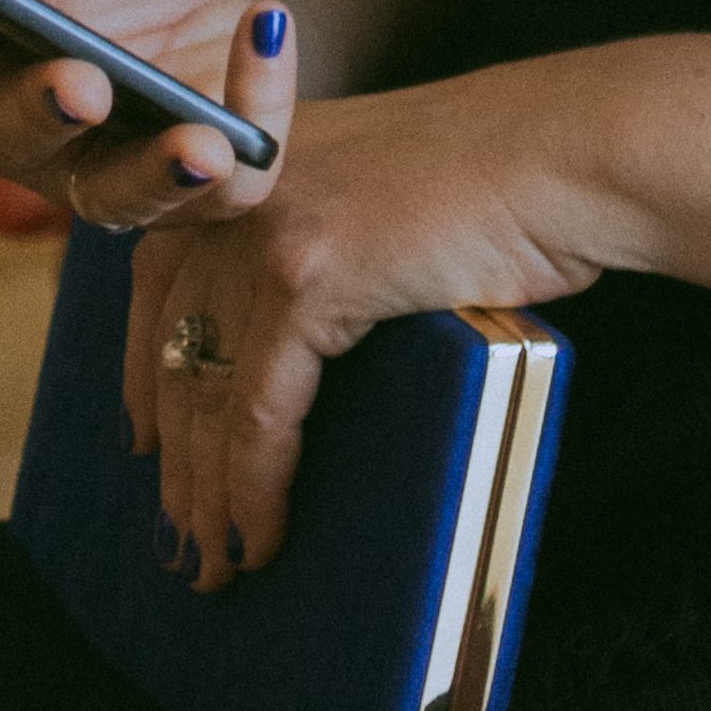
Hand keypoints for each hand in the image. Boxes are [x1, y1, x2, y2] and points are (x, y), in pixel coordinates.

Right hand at [0, 0, 285, 209]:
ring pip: (120, 193)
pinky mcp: (198, 188)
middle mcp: (21, 133)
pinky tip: (268, 31)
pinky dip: (255, 108)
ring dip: (155, 170)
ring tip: (197, 142)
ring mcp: (108, 174)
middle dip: (42, 110)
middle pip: (13, 136)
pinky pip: (228, 180)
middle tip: (79, 85)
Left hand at [120, 62, 617, 583]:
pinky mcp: (307, 275)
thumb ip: (322, 238)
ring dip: (208, 492)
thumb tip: (289, 349)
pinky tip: (264, 534)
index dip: (143, 367)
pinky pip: (260, 410)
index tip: (145, 440)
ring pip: (207, 388)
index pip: (157, 275)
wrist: (567, 150)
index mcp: (253, 153)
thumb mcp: (379, 188)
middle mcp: (240, 183)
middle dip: (176, 456)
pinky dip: (256, 487)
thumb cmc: (505, 177)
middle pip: (175, 344)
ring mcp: (267, 227)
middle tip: (186, 535)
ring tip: (221, 561)